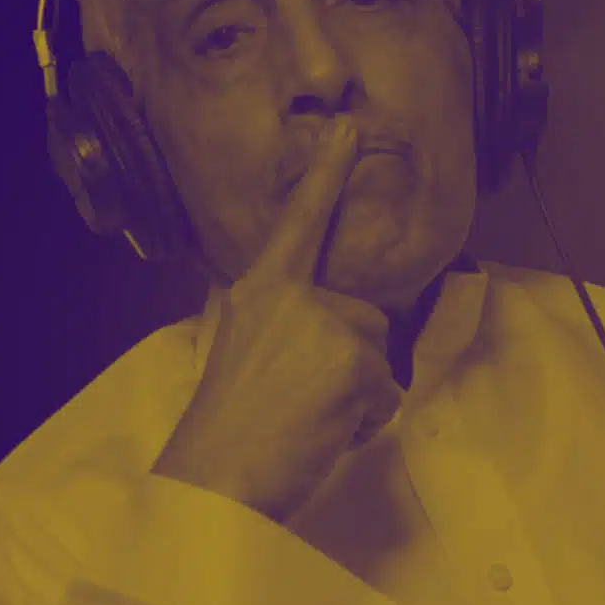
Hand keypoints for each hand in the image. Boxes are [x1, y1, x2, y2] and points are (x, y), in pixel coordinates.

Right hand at [151, 120, 402, 522]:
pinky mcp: (353, 360)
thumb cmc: (232, 426)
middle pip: (367, 317)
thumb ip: (290, 326)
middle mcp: (294, 296)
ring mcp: (325, 324)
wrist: (217, 478)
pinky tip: (327, 434)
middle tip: (305, 402)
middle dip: (354, 363)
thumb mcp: (251, 353)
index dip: (325, 172)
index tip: (346, 125)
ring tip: (312, 420)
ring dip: (361, 395)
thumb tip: (344, 334)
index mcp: (262, 290)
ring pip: (380, 355)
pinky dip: (368, 420)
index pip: (299, 221)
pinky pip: (388, 392)